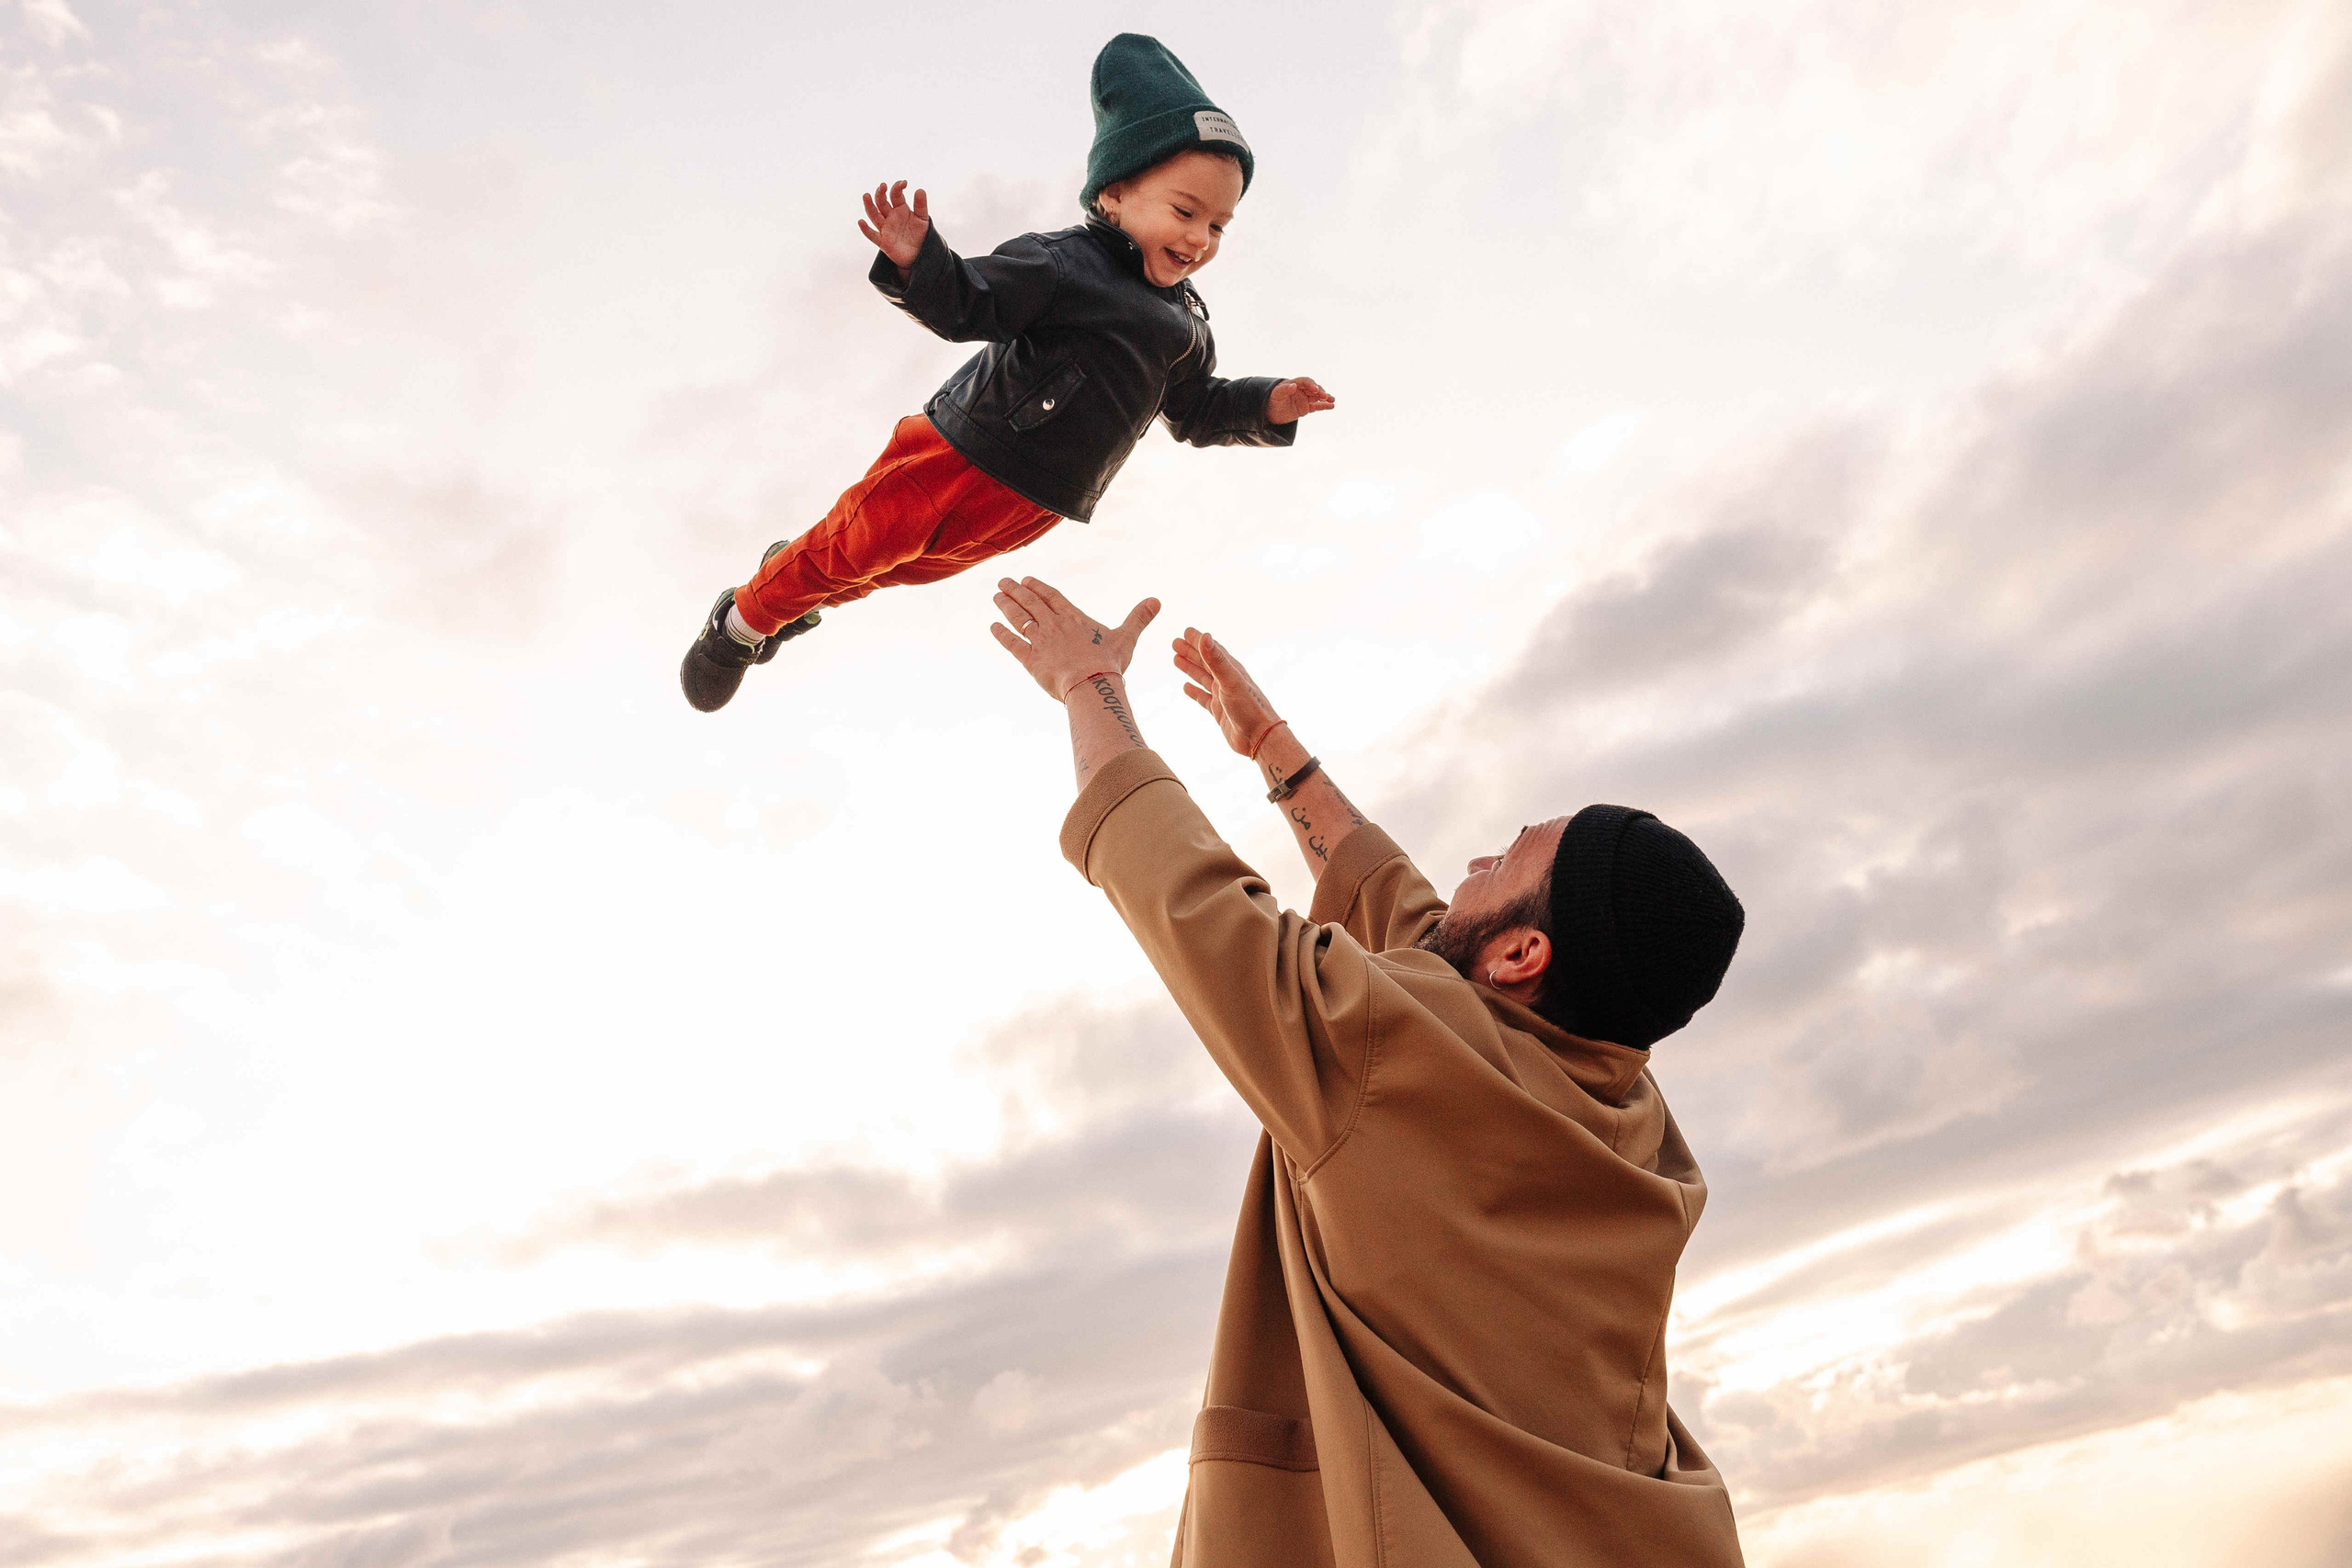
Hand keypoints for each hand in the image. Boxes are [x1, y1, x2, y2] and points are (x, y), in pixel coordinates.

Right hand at [858, 180, 930, 271]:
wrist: (920, 254)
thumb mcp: (923, 219)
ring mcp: (885, 228)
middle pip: (881, 202)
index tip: (904, 183)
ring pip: (874, 215)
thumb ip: (921, 205)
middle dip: (881, 194)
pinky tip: (861, 222)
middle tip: (883, 186)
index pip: (895, 194)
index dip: (897, 187)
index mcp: (900, 208)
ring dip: (869, 206)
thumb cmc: (920, 235)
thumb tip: (920, 190)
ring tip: (866, 196)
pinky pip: (872, 235)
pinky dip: (866, 229)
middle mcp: (890, 216)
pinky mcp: (883, 241)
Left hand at [990, 577, 1161, 700]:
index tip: (1026, 580)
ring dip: (1006, 606)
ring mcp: (1040, 641)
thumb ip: (1139, 618)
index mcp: (1074, 618)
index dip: (1038, 587)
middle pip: (1031, 603)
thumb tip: (1157, 600)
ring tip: (996, 596)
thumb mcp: (1126, 638)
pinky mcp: (1031, 660)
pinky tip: (993, 627)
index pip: (1052, 597)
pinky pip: (1012, 644)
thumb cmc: (1109, 663)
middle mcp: (1053, 625)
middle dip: (1015, 591)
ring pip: (1019, 618)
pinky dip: (1001, 634)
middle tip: (1002, 582)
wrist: (1091, 684)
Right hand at [1172, 628, 1284, 756]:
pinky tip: (1186, 688)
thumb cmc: (1249, 708)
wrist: (1259, 737)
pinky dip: (1194, 692)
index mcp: (1231, 670)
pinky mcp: (1219, 711)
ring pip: (1202, 678)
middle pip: (1205, 662)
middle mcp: (1227, 680)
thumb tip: (1205, 636)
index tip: (1186, 631)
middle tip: (1174, 643)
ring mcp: (1223, 696)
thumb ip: (1216, 660)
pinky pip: (1203, 698)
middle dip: (1190, 652)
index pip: (1212, 650)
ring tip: (1176, 659)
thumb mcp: (1230, 681)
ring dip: (1190, 668)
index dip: (1198, 640)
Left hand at [1265, 377, 1335, 425]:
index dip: (1311, 384)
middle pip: (1314, 389)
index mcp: (1294, 384)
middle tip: (1324, 396)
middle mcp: (1301, 390)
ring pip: (1317, 397)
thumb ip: (1285, 389)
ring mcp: (1304, 399)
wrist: (1270, 413)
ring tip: (1332, 400)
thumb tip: (1294, 385)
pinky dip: (1324, 406)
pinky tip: (1332, 406)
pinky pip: (1316, 406)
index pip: (1305, 382)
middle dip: (1320, 392)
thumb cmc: (1271, 400)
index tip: (1315, 390)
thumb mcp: (1276, 394)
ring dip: (1325, 398)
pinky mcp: (1306, 408)